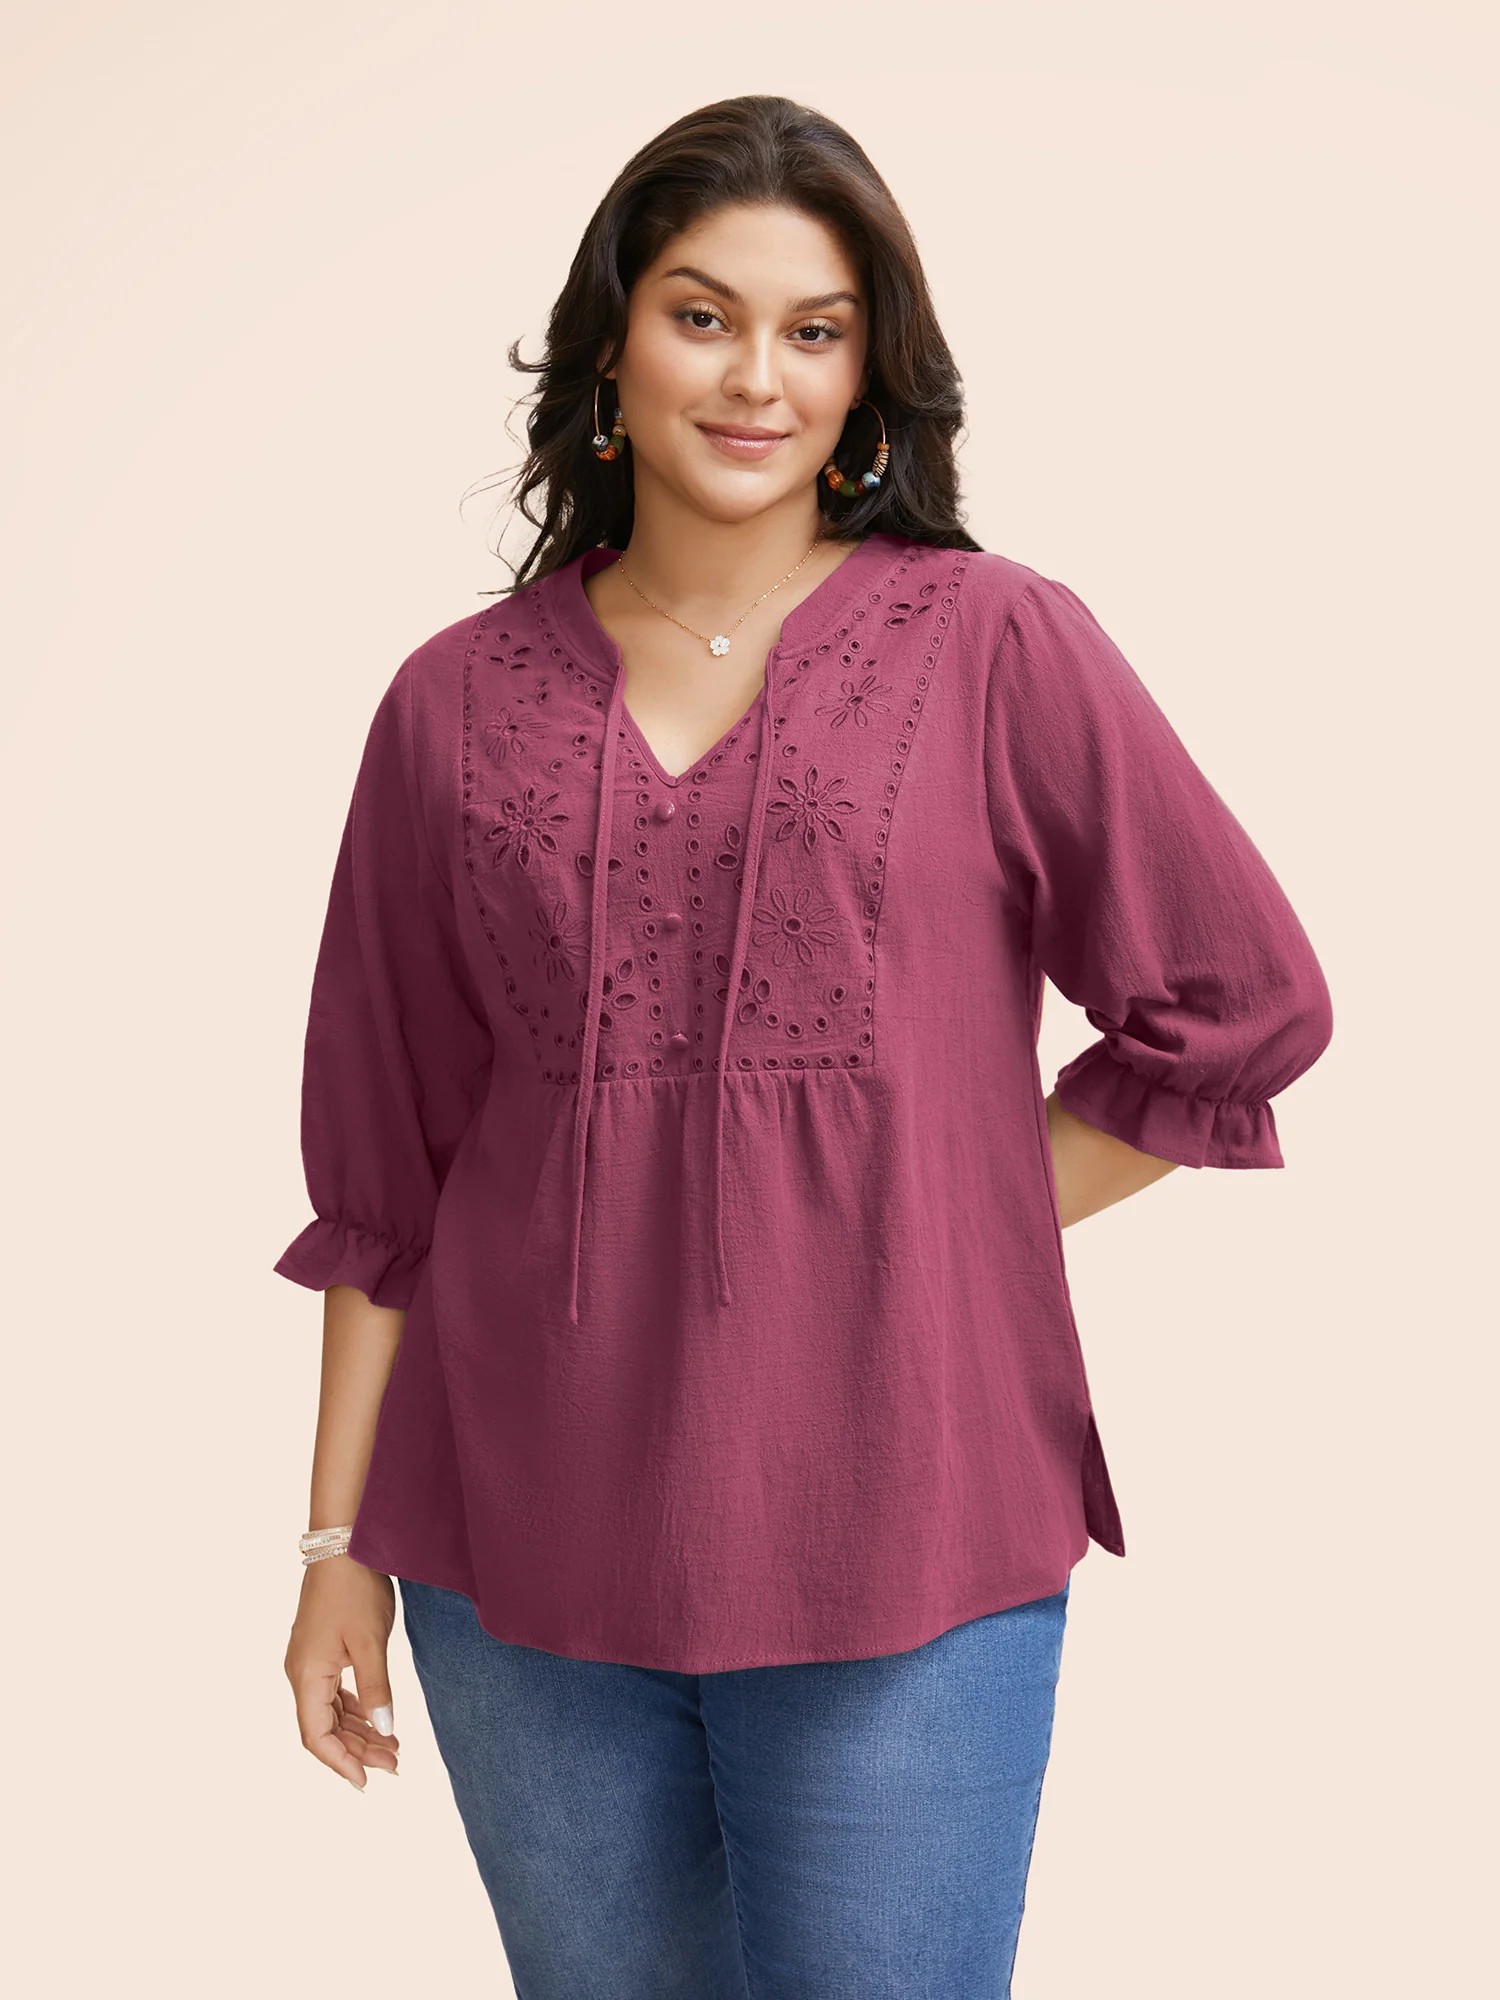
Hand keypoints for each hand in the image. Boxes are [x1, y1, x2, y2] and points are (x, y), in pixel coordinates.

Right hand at [285, 1556, 401, 1789]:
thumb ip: (377, 1689)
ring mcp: (309, 1661)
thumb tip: (385, 1731)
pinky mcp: (320, 1649)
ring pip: (330, 1711)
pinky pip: (334, 1692)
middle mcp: (301, 1673)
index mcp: (307, 1676)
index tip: (367, 1782)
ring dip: (359, 1731)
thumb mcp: (371, 1642)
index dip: (341, 1763)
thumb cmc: (355, 1588)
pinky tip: (378, 1717)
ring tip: (393, 1747)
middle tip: (395, 1764)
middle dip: (358, 1749)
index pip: (316, 1737)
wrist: (342, 1542)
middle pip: (324, 1728)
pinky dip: (356, 1708)